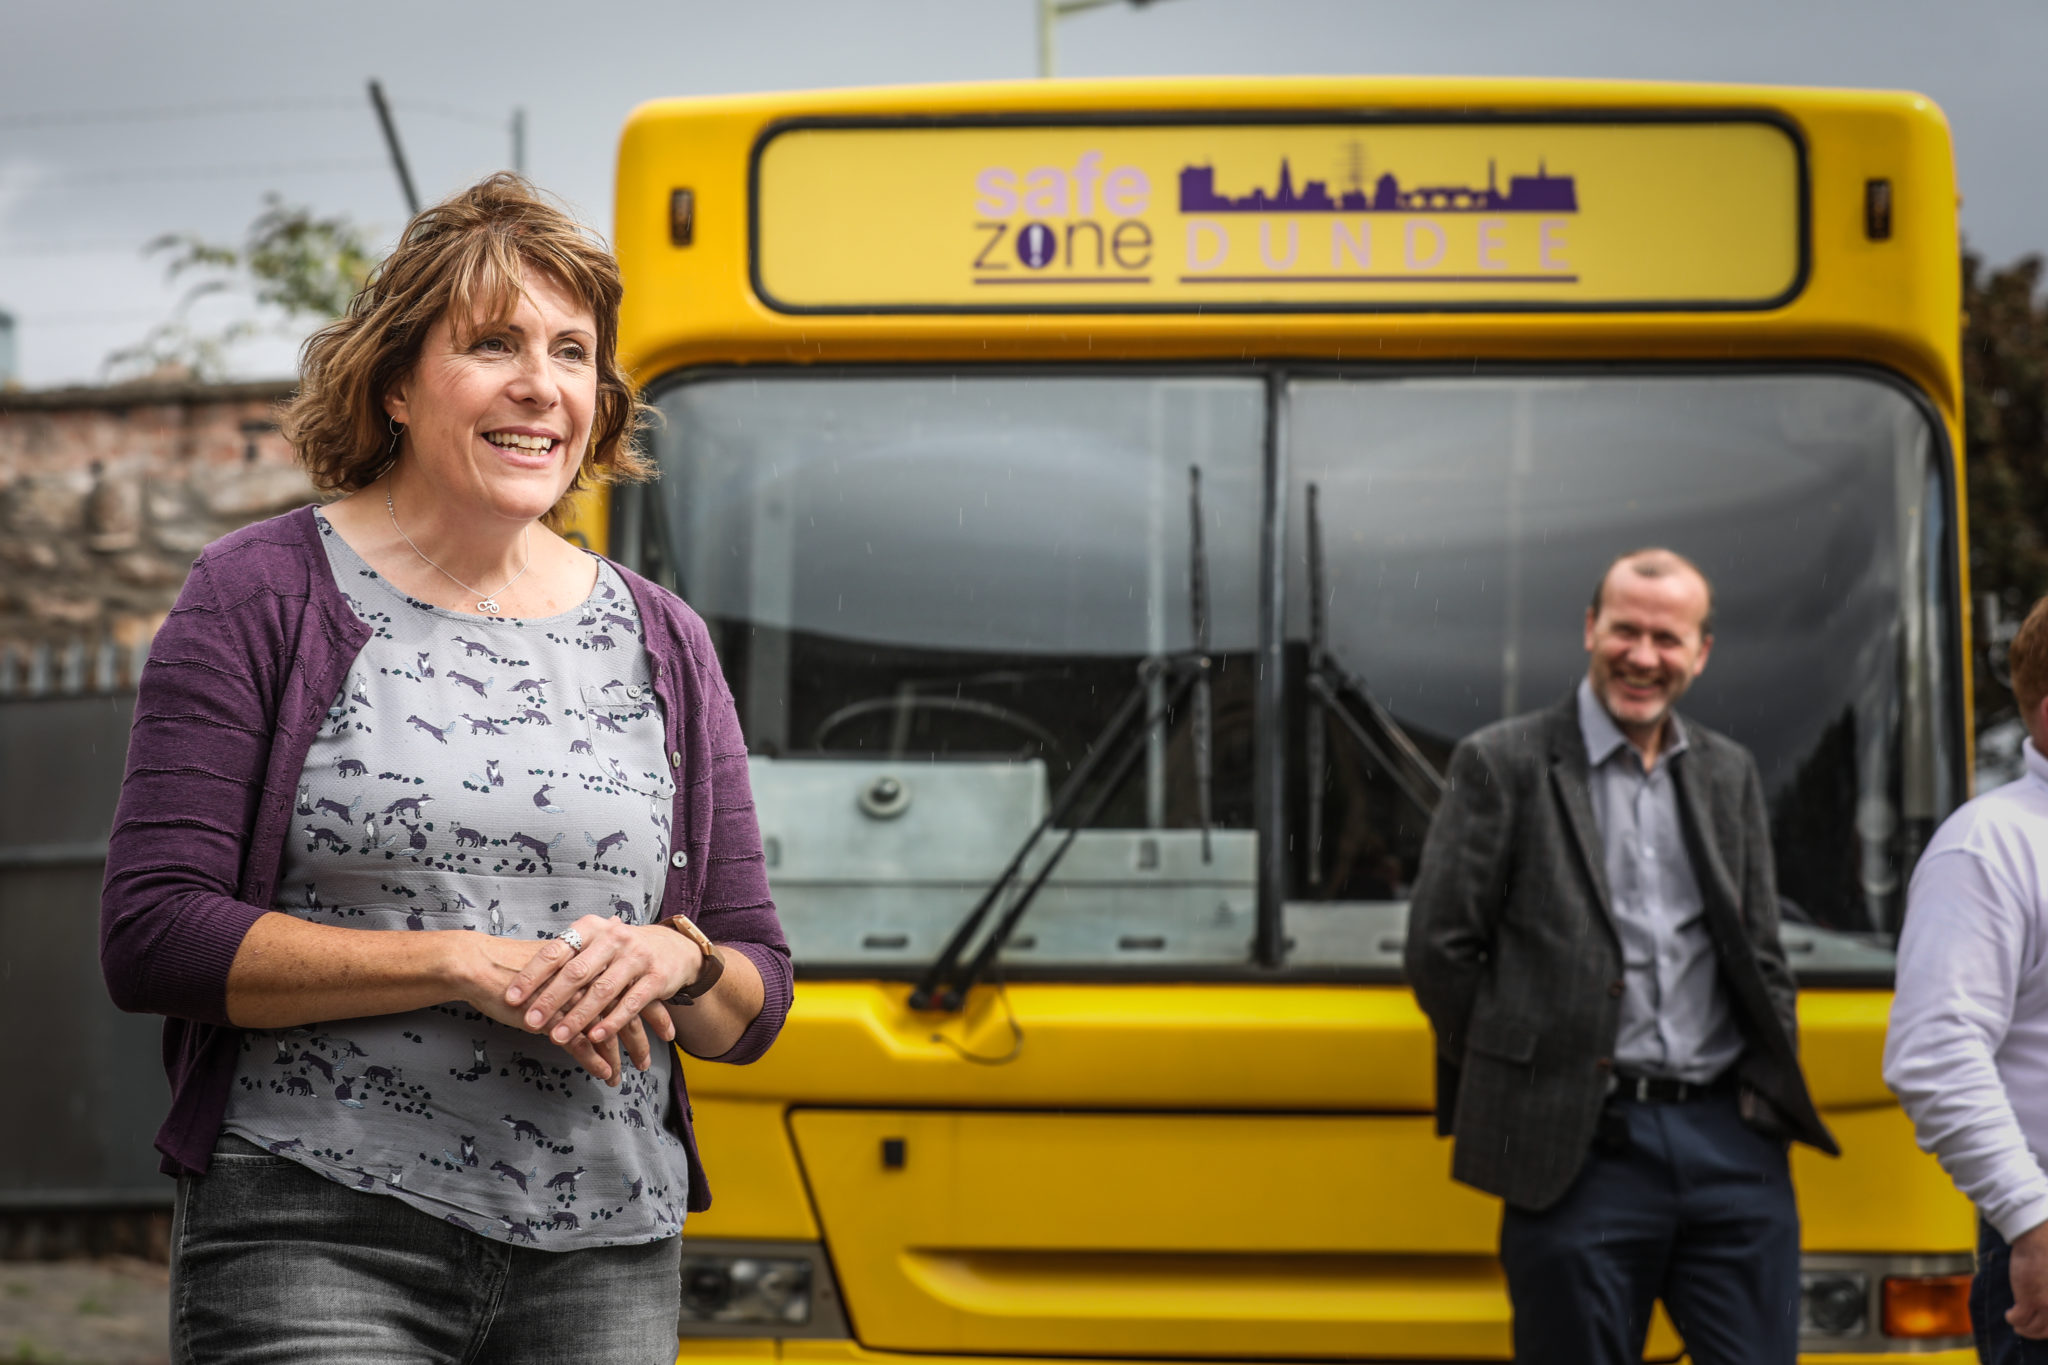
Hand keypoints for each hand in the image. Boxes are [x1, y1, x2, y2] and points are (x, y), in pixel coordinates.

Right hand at [454, 932, 646, 1085]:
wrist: (481, 966)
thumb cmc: (518, 966)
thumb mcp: (557, 962)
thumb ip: (584, 967)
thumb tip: (603, 973)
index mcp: (593, 962)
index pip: (634, 988)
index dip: (653, 1010)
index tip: (666, 1030)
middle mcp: (588, 980)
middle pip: (627, 1011)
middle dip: (642, 1038)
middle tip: (653, 1057)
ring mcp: (571, 1000)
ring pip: (606, 1031)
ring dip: (621, 1056)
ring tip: (629, 1075)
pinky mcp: (552, 1018)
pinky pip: (580, 1044)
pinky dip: (595, 1061)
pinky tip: (606, 1074)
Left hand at [504, 915, 699, 1054]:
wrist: (672, 947)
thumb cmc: (619, 950)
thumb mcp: (593, 943)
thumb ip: (565, 957)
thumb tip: (517, 978)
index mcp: (591, 928)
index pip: (555, 951)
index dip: (532, 975)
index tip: (512, 998)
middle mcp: (614, 939)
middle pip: (577, 972)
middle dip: (551, 1000)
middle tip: (530, 1022)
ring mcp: (637, 958)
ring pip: (602, 991)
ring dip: (578, 1018)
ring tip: (557, 1038)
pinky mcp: (657, 978)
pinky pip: (631, 1003)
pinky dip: (612, 1022)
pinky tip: (595, 1037)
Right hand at [2011, 1221, 2047, 1337]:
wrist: (2038, 1240)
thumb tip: (2044, 1302)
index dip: (2047, 1328)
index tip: (2041, 1326)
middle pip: (2047, 1331)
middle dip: (2036, 1333)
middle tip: (2027, 1329)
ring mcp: (2046, 1306)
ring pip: (2033, 1328)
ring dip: (2023, 1329)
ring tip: (2017, 1324)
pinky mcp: (2029, 1301)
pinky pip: (2018, 1319)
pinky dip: (2012, 1319)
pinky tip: (2009, 1315)